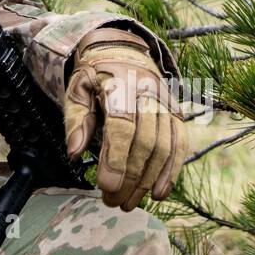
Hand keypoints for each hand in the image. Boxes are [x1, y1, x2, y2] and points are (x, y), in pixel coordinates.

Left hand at [63, 27, 185, 210]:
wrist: (123, 50)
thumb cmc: (96, 75)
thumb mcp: (77, 88)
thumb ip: (76, 119)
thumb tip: (74, 154)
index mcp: (120, 83)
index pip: (122, 125)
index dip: (116, 158)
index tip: (106, 186)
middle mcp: (149, 92)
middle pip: (145, 142)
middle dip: (130, 177)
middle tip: (112, 201)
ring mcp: (166, 102)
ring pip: (164, 147)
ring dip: (148, 181)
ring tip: (129, 204)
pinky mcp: (177, 113)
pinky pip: (180, 145)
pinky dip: (171, 171)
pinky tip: (158, 193)